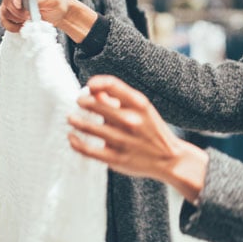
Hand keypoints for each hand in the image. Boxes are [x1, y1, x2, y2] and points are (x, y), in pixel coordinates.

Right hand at [0, 0, 96, 42]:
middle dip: (19, 10)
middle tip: (30, 15)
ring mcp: (12, 0)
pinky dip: (12, 25)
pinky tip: (22, 26)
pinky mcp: (11, 11)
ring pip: (5, 9)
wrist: (59, 13)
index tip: (20, 4)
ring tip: (30, 19)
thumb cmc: (57, 2)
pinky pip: (4, 19)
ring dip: (17, 18)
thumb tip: (28, 3)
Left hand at [68, 75, 208, 203]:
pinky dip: (75, 141)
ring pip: (88, 126)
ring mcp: (123, 140)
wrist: (170, 159)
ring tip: (72, 118)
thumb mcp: (142, 109)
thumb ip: (119, 99)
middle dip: (82, 101)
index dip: (96, 82)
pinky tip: (72, 137)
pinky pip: (88, 149)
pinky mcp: (116, 158)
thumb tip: (93, 91)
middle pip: (95, 104)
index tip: (89, 85)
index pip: (112, 84)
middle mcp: (131, 120)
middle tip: (79, 102)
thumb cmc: (152, 130)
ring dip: (75, 120)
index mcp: (139, 104)